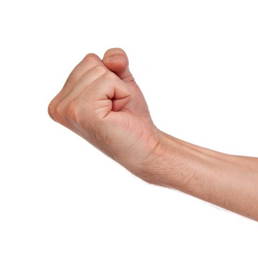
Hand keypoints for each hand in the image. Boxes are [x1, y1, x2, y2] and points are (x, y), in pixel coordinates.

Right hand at [48, 48, 159, 173]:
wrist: (144, 145)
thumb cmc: (131, 117)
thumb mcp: (121, 81)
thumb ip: (114, 61)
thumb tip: (111, 58)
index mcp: (61, 99)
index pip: (89, 61)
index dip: (110, 78)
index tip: (111, 102)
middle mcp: (58, 105)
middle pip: (92, 63)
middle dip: (114, 82)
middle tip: (116, 108)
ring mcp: (68, 110)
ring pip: (100, 71)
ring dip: (118, 89)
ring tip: (116, 111)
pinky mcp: (82, 112)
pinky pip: (107, 80)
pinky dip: (121, 93)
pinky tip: (116, 113)